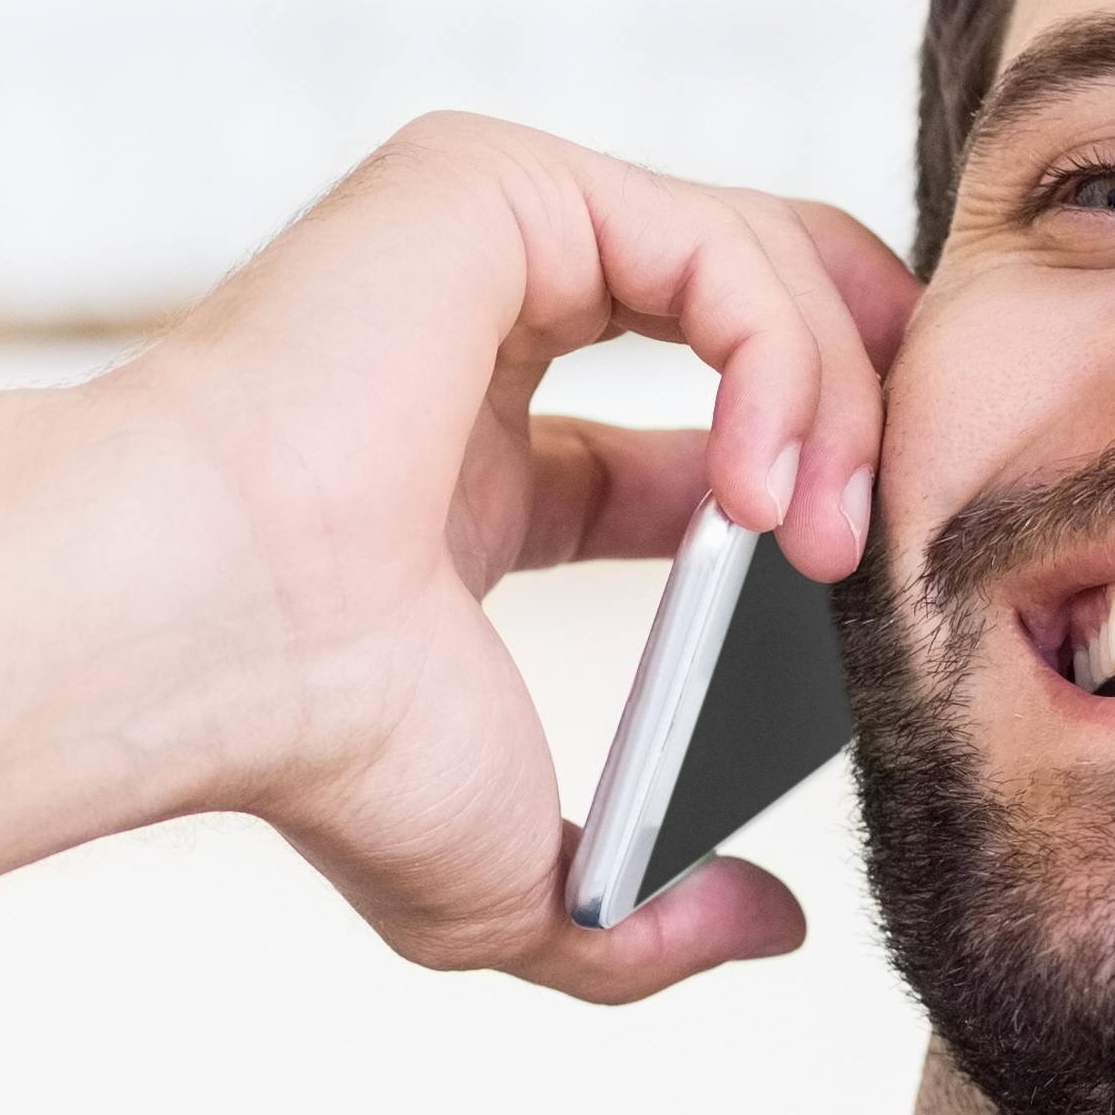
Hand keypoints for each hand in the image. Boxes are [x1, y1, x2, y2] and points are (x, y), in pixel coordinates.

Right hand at [98, 115, 908, 1004]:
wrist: (205, 640)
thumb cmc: (315, 751)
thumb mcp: (519, 882)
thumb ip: (643, 920)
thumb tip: (772, 926)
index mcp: (470, 480)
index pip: (693, 452)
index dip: (813, 510)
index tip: (864, 608)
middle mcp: (473, 346)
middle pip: (752, 314)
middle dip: (868, 411)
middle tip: (909, 535)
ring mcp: (481, 253)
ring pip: (757, 267)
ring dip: (840, 405)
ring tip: (832, 538)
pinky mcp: (489, 188)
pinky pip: (713, 241)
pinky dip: (785, 352)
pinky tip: (766, 480)